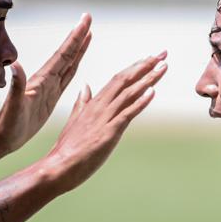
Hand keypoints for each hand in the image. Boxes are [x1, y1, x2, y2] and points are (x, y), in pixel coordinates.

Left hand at [0, 14, 91, 153]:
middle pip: (67, 53)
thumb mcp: (14, 106)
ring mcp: (49, 88)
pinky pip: (66, 78)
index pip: (62, 54)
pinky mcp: (50, 97)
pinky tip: (78, 62)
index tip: (85, 20)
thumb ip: (17, 85)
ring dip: (78, 49)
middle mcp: (46, 80)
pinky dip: (74, 67)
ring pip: (68, 63)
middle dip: (79, 36)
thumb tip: (16, 64)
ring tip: (89, 34)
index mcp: (42, 80)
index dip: (75, 38)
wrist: (3, 136)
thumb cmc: (8, 124)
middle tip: (89, 18)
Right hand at [44, 51, 165, 191]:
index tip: (150, 58)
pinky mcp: (109, 132)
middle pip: (125, 79)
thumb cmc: (67, 149)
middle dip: (146, 66)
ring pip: (129, 93)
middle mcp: (100, 106)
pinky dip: (140, 102)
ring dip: (148, 79)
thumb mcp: (74, 121)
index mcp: (93, 104)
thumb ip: (82, 103)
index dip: (135, 67)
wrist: (58, 167)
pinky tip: (152, 92)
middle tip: (163, 54)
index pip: (117, 79)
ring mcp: (104, 118)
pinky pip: (127, 113)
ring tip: (163, 66)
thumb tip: (86, 88)